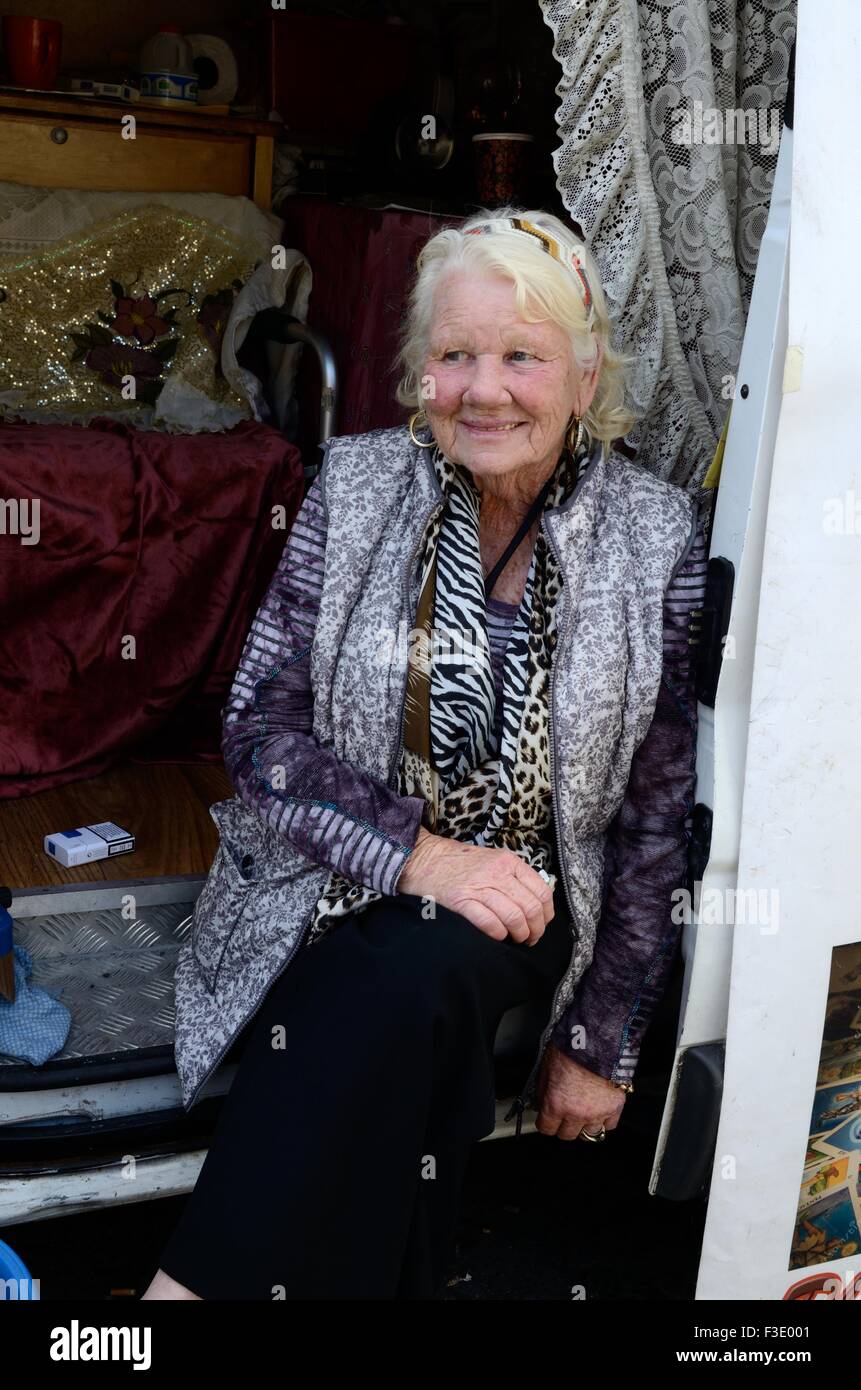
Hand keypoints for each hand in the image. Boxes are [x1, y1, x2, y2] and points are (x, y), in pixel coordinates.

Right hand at [396, 827, 553, 944]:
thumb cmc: (459, 864)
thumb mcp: (492, 860)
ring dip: (519, 935)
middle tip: (529, 938)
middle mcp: (497, 872)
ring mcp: (478, 887)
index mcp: (508, 861)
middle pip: (531, 908)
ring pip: (514, 917)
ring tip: (515, 939)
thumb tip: (536, 905)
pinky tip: (497, 936)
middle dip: (535, 930)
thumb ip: (514, 877)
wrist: (423, 858)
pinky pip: (490, 924)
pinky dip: (498, 935)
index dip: (546, 914)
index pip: (542, 891)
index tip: (542, 924)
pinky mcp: (461, 901)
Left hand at [534, 1043, 627, 1139]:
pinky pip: (609, 1125)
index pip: (546, 1128)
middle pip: (567, 1135)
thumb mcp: (545, 1069)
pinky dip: (604, 1120)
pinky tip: (599, 1110)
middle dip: (563, 1125)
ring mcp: (597, 1113)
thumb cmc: (571, 1048)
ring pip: (589, 1134)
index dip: (545, 1122)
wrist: (597, 1039)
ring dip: (584, 1125)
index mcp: (556, 1105)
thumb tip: (542, 1102)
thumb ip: (543, 1091)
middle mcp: (576, 1114)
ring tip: (583, 1112)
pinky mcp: (615, 1107)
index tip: (547, 1117)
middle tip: (564, 1114)